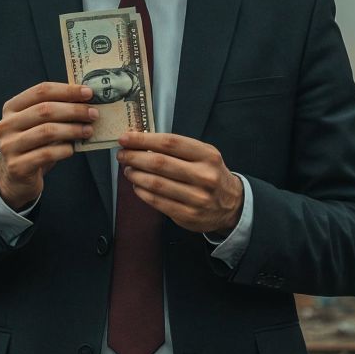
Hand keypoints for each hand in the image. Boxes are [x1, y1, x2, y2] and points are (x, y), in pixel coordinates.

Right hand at [0, 82, 97, 209]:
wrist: (15, 177)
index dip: (67, 90)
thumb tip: (86, 101)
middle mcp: (6, 125)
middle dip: (74, 110)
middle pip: (45, 110)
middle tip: (92, 114)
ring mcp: (9, 146)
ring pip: (47, 131)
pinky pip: (46, 154)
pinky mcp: (17, 166)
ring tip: (88, 130)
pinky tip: (72, 149)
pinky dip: (64, 149)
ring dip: (72, 129)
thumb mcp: (38, 125)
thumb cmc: (32, 146)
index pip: (41, 91)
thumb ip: (56, 111)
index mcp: (12, 108)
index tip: (88, 93)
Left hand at [116, 131, 243, 234]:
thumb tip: (141, 142)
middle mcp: (204, 176)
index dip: (144, 140)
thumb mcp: (204, 155)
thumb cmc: (211, 174)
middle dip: (135, 157)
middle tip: (122, 155)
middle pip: (160, 163)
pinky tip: (137, 186)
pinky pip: (158, 202)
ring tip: (128, 170)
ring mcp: (197, 197)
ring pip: (156, 184)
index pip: (170, 143)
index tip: (126, 138)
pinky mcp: (188, 215)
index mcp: (207, 155)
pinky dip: (142, 192)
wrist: (232, 205)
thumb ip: (178, 149)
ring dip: (136, 175)